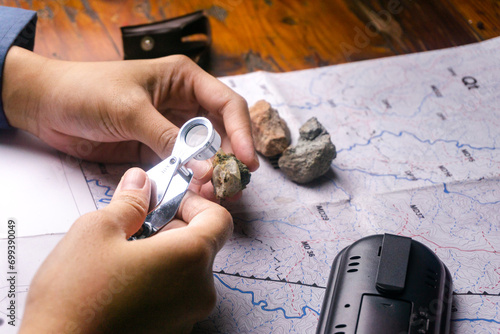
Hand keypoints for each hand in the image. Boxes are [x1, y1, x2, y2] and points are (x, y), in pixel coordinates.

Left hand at [2, 46, 258, 196]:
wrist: (47, 105)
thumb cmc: (87, 91)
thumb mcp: (130, 111)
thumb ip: (167, 139)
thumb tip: (201, 168)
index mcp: (185, 79)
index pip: (227, 105)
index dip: (242, 133)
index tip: (246, 161)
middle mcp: (184, 103)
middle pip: (222, 132)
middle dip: (230, 159)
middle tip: (232, 187)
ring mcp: (171, 128)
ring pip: (204, 153)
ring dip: (213, 174)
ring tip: (216, 196)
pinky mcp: (156, 148)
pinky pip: (181, 166)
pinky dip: (190, 181)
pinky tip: (194, 194)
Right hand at [19, 168, 232, 332]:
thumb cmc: (75, 297)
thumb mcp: (97, 231)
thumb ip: (130, 202)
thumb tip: (140, 182)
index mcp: (191, 258)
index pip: (218, 219)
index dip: (193, 203)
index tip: (165, 201)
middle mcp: (199, 290)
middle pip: (200, 244)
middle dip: (169, 228)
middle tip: (132, 226)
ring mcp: (188, 316)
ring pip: (184, 270)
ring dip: (160, 255)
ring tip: (120, 258)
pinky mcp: (172, 332)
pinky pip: (174, 295)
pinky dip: (156, 281)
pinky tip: (121, 284)